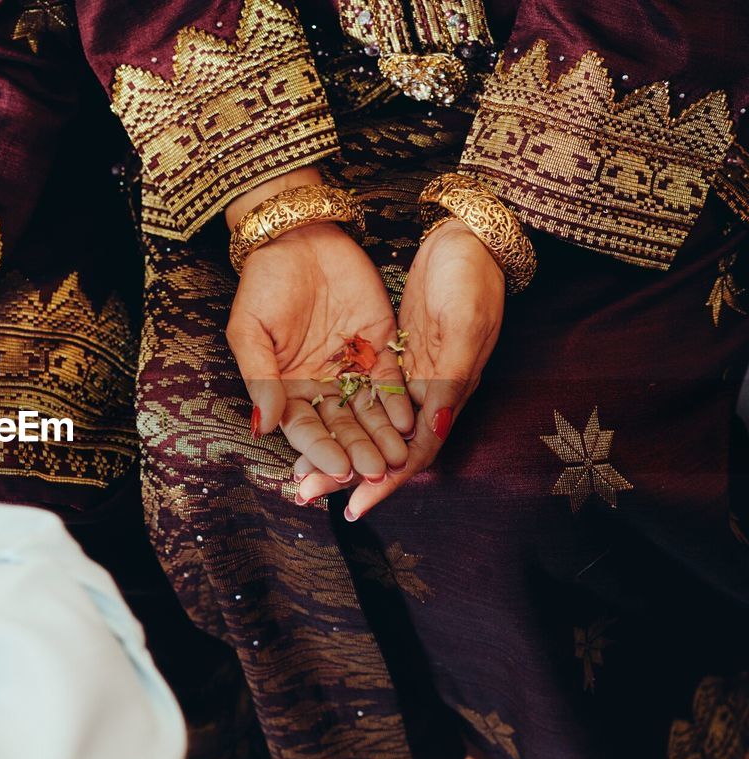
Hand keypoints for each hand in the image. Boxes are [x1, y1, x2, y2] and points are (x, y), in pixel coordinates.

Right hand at [228, 219, 414, 487]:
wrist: (296, 238)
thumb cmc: (263, 284)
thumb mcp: (249, 331)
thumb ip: (260, 379)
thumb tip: (262, 427)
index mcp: (285, 389)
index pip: (305, 430)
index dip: (322, 452)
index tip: (338, 469)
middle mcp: (320, 387)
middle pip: (342, 428)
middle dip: (359, 450)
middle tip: (375, 470)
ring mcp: (351, 369)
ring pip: (369, 412)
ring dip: (383, 435)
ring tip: (398, 456)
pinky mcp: (379, 346)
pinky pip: (390, 380)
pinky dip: (399, 400)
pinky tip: (408, 419)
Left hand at [297, 218, 504, 517]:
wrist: (468, 237)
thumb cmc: (471, 279)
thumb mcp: (462, 327)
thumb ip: (448, 379)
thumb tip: (433, 428)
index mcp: (448, 394)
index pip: (412, 452)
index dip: (383, 481)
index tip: (353, 508)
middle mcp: (428, 393)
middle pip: (381, 445)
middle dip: (346, 471)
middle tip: (305, 492)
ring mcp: (410, 374)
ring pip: (366, 423)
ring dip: (336, 445)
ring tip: (299, 468)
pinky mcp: (393, 353)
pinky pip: (361, 392)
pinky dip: (339, 411)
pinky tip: (309, 422)